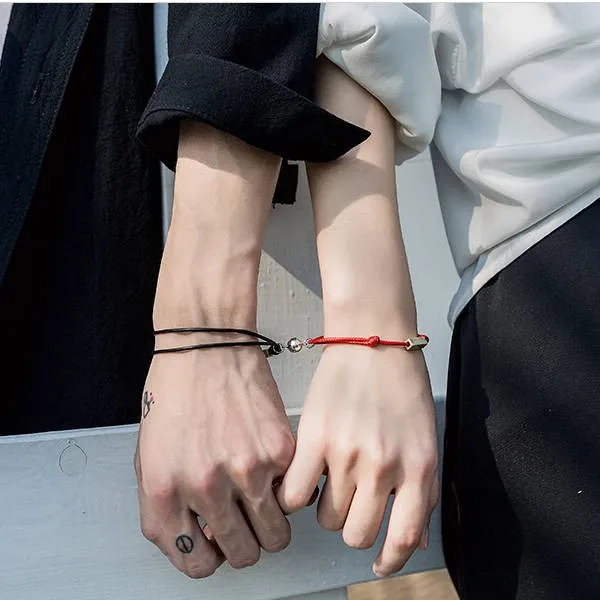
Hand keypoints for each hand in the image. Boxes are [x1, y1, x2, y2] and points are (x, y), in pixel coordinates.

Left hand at [134, 341, 295, 577]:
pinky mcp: (279, 450)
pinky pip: (293, 492)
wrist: (206, 346)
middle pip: (243, 555)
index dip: (210, 559)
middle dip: (245, 544)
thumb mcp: (150, 456)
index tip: (217, 547)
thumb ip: (170, 506)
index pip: (195, 563)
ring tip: (263, 499)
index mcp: (164, 492)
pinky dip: (285, 486)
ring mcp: (246, 469)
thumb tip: (204, 538)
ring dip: (271, 524)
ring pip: (276, 535)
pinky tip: (271, 465)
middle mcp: (205, 486)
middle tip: (245, 522)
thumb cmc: (175, 393)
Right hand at [276, 344, 438, 577]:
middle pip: (356, 534)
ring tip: (330, 479)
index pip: (404, 538)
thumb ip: (421, 490)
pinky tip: (303, 478)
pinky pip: (296, 494)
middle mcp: (384, 467)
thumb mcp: (425, 439)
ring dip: (327, 507)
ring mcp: (347, 454)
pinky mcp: (314, 438)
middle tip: (350, 503)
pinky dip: (296, 495)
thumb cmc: (402, 386)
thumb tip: (411, 540)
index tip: (379, 566)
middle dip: (352, 527)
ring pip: (326, 517)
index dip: (390, 561)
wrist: (374, 339)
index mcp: (418, 468)